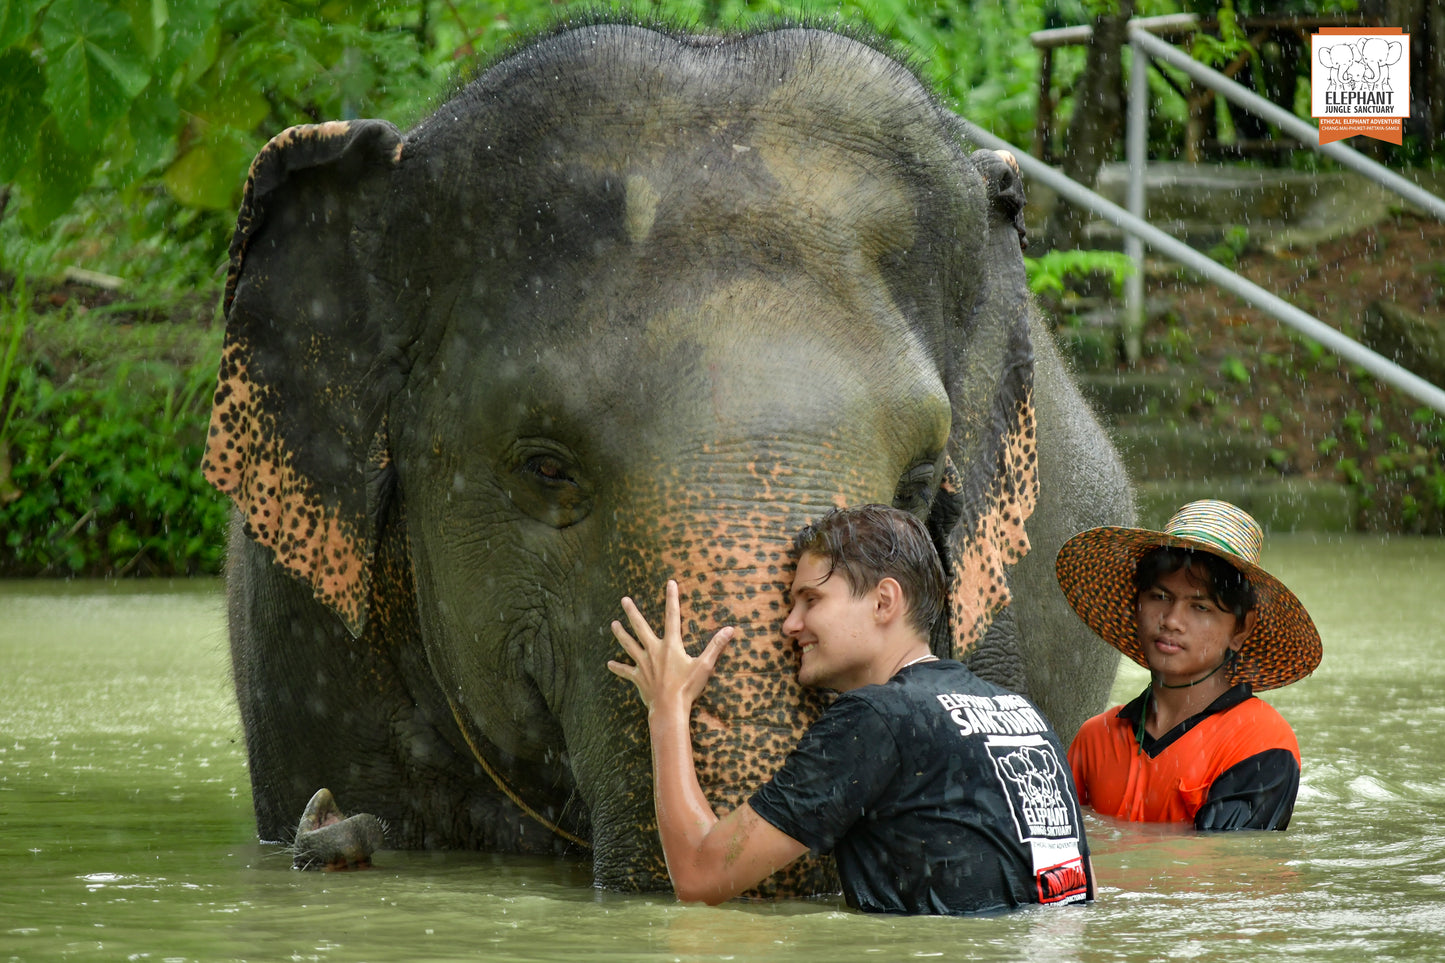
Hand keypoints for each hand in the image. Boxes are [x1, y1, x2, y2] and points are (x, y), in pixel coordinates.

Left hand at [607, 579, 734, 713]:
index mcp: (670, 645)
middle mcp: (653, 651)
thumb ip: (716, 646)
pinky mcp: (638, 678)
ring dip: (621, 634)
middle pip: (640, 627)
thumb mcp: (705, 665)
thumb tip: (730, 629)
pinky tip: (609, 664)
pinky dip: (618, 668)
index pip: (672, 616)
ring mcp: (643, 664)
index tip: (670, 583)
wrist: (669, 708)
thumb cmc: (687, 687)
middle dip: (632, 612)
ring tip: (613, 624)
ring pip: (629, 645)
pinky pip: (626, 671)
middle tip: (624, 600)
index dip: (672, 598)